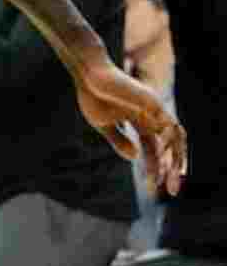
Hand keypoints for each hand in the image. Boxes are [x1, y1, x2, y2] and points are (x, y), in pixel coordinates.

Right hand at [75, 60, 185, 194]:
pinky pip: (170, 124)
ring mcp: (154, 109)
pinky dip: (170, 141)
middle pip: (169, 146)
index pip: (154, 148)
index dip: (156, 167)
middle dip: (172, 168)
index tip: (153, 187)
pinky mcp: (153, 103)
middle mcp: (151, 117)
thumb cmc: (93, 96)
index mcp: (139, 122)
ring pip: (175, 137)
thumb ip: (119, 140)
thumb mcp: (104, 125)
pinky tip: (163, 154)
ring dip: (176, 158)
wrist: (88, 75)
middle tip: (171, 190)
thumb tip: (134, 158)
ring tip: (171, 176)